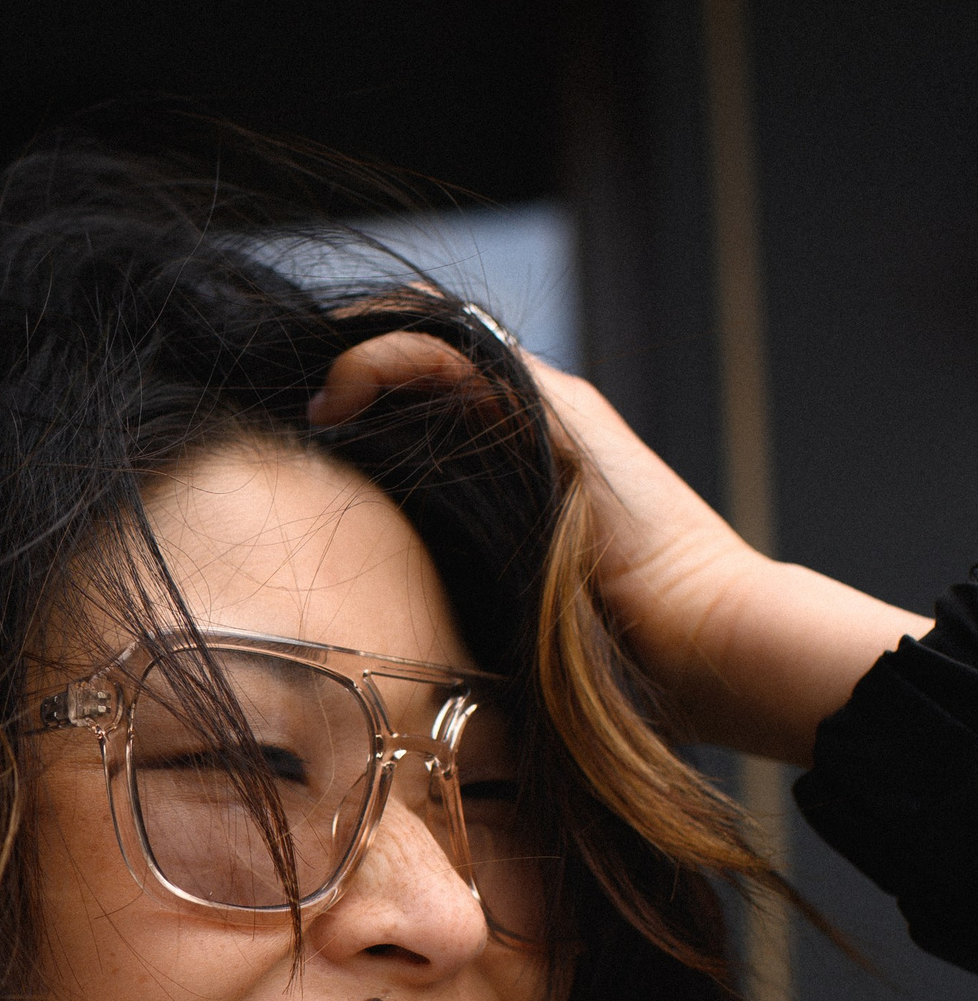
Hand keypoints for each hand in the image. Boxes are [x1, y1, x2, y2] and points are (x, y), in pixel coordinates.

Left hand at [309, 332, 925, 764]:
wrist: (706, 643)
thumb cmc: (621, 660)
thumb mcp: (509, 621)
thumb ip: (460, 600)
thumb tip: (381, 646)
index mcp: (521, 468)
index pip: (430, 401)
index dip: (364, 404)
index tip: (307, 444)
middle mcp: (534, 424)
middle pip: (422, 359)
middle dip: (348, 371)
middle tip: (294, 410)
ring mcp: (547, 408)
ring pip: (426, 340)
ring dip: (353, 359)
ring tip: (309, 403)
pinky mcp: (553, 406)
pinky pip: (443, 352)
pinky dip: (379, 359)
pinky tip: (334, 398)